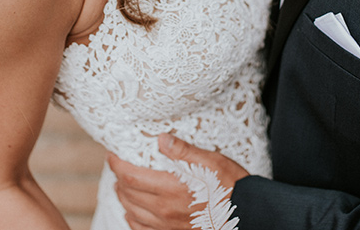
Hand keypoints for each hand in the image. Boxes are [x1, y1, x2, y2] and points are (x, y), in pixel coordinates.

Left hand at [109, 133, 250, 229]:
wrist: (247, 216)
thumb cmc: (231, 187)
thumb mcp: (211, 162)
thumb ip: (184, 151)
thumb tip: (161, 138)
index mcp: (170, 189)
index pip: (130, 176)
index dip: (116, 164)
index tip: (112, 154)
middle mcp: (164, 211)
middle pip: (127, 194)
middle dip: (118, 178)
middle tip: (118, 165)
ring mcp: (166, 227)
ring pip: (131, 213)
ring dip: (123, 197)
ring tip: (123, 184)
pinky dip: (132, 219)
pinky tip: (134, 210)